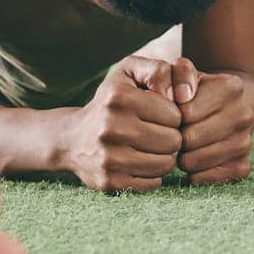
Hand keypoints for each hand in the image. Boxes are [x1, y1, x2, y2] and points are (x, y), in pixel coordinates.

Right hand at [61, 56, 184, 192]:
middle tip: (157, 133)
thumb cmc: (111, 102)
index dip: (173, 115)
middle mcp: (110, 127)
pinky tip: (140, 162)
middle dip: (171, 137)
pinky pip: (153, 183)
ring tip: (151, 147)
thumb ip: (160, 71)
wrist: (71, 139)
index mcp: (119, 97)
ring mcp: (108, 157)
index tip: (160, 115)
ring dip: (164, 157)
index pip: (175, 115)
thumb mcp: (130, 72)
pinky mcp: (109, 181)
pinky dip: (152, 174)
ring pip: (165, 164)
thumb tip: (182, 94)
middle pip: (172, 141)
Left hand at [170, 58, 253, 185]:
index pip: (185, 113)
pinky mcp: (243, 166)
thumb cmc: (199, 90)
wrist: (230, 107)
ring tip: (183, 147)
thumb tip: (181, 97)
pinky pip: (208, 178)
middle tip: (175, 133)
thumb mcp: (186, 73)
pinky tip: (194, 161)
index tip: (173, 114)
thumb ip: (178, 73)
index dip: (172, 116)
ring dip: (183, 157)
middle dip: (176, 138)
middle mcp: (244, 115)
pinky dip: (195, 174)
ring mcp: (246, 142)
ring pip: (198, 161)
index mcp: (231, 87)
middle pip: (190, 139)